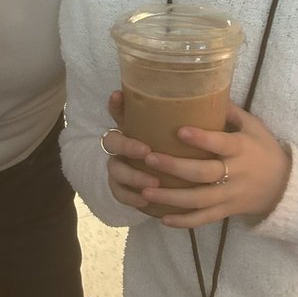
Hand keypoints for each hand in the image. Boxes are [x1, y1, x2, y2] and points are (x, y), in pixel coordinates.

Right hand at [100, 90, 161, 213]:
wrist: (168, 177)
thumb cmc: (170, 147)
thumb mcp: (172, 131)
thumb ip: (173, 114)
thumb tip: (184, 94)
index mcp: (131, 127)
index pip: (117, 112)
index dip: (116, 105)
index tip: (118, 96)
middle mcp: (119, 146)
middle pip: (113, 141)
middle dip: (127, 146)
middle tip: (147, 152)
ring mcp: (118, 167)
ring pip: (116, 171)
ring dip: (134, 177)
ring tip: (154, 183)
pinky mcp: (120, 188)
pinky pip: (119, 194)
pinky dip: (131, 198)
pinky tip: (145, 202)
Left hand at [137, 102, 292, 228]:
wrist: (286, 187)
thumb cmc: (265, 150)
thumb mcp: (254, 126)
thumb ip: (230, 111)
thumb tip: (204, 88)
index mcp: (242, 148)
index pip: (221, 143)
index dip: (201, 138)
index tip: (179, 130)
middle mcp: (236, 173)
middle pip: (204, 173)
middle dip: (175, 167)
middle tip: (149, 158)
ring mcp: (231, 195)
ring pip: (199, 200)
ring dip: (172, 198)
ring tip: (146, 192)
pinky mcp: (227, 212)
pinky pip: (204, 219)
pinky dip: (184, 221)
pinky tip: (162, 218)